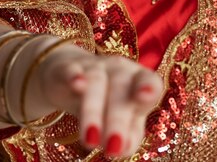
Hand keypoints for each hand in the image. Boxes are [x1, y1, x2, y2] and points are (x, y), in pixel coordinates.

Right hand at [38, 43, 163, 157]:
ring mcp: (93, 67)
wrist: (71, 77)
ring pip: (95, 84)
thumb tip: (126, 147)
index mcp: (138, 80)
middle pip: (120, 90)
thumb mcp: (124, 118)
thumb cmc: (107, 103)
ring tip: (90, 140)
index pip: (149, 80)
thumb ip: (131, 133)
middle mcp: (119, 69)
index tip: (144, 97)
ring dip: (93, 111)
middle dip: (117, 120)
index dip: (149, 88)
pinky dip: (74, 76)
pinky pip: (71, 70)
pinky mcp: (67, 68)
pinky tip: (76, 85)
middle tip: (113, 148)